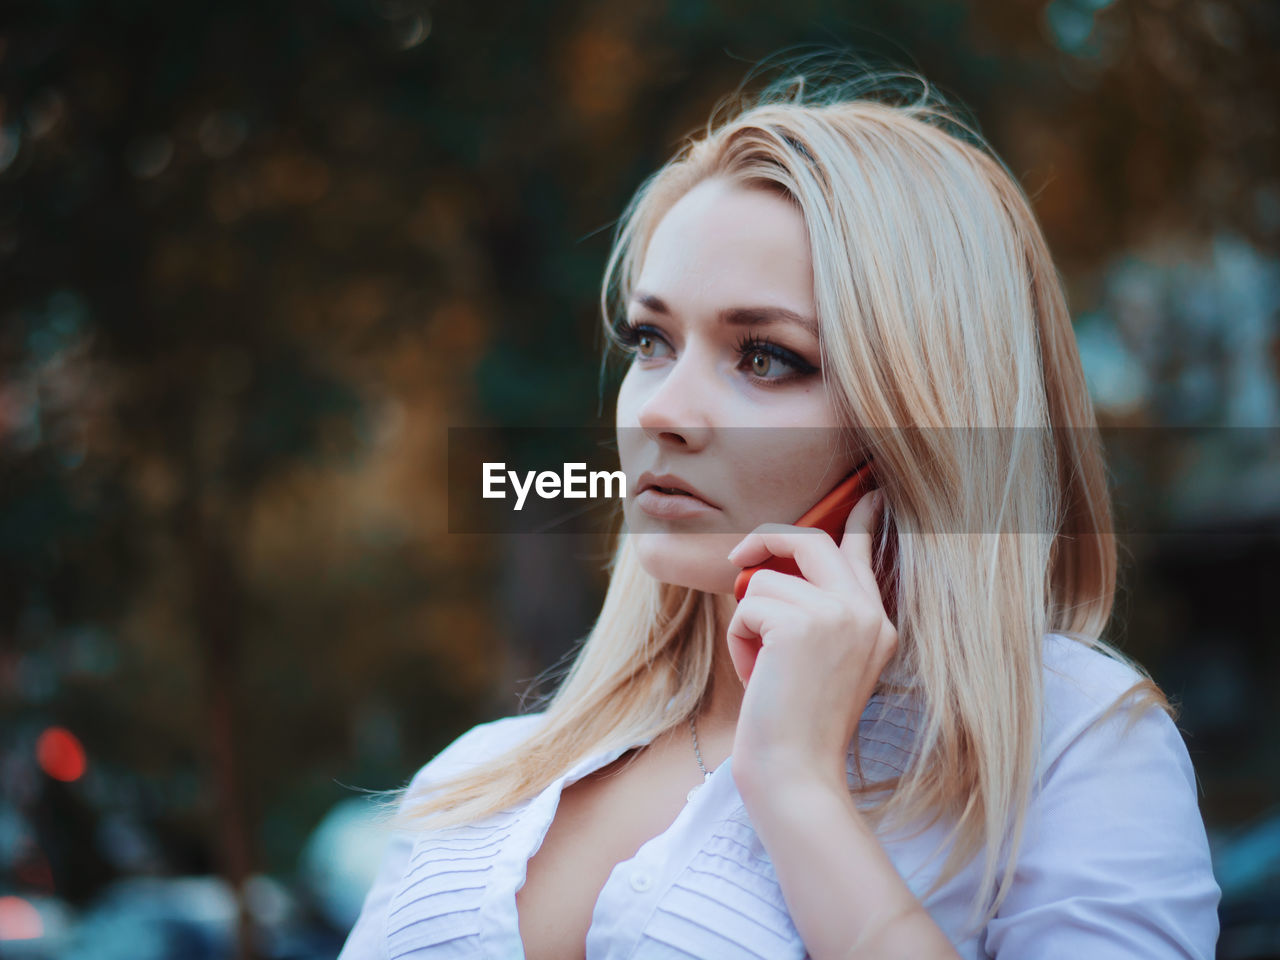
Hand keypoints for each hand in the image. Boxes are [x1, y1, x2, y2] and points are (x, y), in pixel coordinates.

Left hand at [725, 488, 897, 795]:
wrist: (795, 773)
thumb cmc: (794, 725)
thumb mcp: (817, 662)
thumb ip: (813, 613)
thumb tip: (768, 569)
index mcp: (877, 624)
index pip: (865, 553)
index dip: (860, 518)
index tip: (865, 491)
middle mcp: (866, 614)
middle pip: (811, 541)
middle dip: (767, 542)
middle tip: (740, 558)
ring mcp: (839, 615)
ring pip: (765, 581)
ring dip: (748, 623)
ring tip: (761, 667)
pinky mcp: (802, 623)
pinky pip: (747, 604)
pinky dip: (740, 639)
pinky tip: (756, 674)